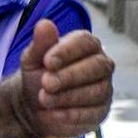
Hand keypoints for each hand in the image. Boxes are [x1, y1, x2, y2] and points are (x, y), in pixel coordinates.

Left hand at [15, 20, 113, 137]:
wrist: (35, 105)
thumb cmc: (38, 74)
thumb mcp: (33, 58)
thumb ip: (40, 43)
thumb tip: (45, 24)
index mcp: (86, 44)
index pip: (85, 42)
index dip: (67, 51)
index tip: (47, 62)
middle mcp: (101, 64)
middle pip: (97, 66)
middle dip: (69, 76)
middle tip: (45, 83)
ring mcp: (104, 89)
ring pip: (96, 91)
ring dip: (68, 96)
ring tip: (44, 99)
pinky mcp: (101, 112)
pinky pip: (93, 113)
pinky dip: (72, 114)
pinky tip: (53, 113)